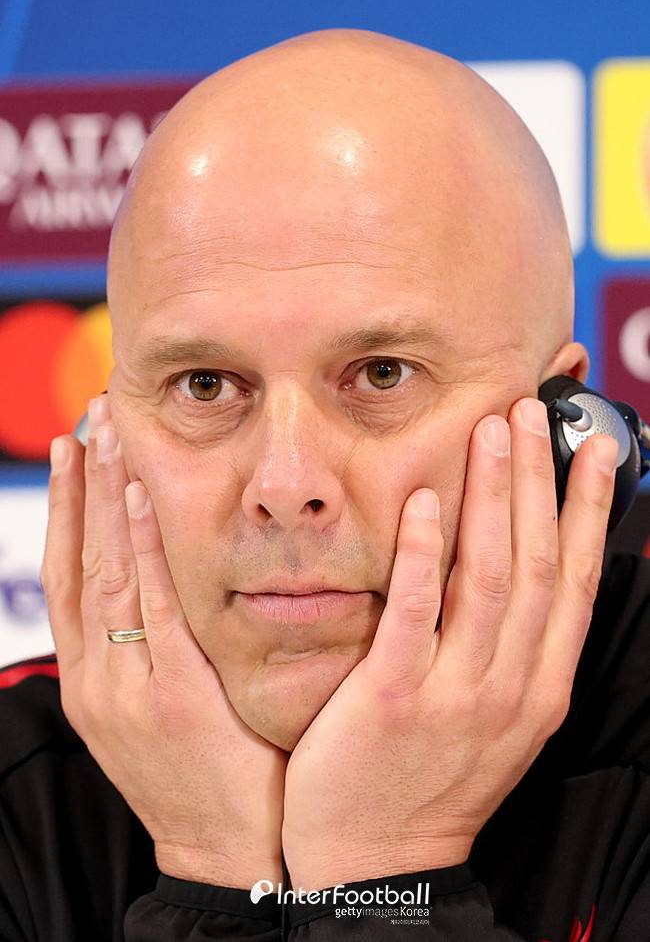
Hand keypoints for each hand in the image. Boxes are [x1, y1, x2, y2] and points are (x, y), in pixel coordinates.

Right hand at [41, 393, 287, 888]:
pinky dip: (138, 548)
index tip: (74, 449)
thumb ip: (150, 649)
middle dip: (76, 486)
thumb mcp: (156, 710)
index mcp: (88, 678)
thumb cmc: (200, 774)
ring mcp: (125, 686)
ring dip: (98, 497)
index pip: (67, 575)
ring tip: (101, 434)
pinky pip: (150, 607)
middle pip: (74, 561)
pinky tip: (133, 496)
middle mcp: (94, 675)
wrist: (221, 851)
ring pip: (101, 573)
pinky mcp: (169, 695)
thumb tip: (159, 586)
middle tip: (86, 419)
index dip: (66, 509)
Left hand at [281, 396, 617, 890]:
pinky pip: (417, 611)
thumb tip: (522, 573)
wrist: (377, 862)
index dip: (587, 511)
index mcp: (539, 686)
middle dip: (539, 481)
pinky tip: (429, 501)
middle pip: (539, 563)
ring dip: (495, 497)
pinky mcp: (392, 696)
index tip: (592, 451)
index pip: (577, 583)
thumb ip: (511, 650)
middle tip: (531, 412)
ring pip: (490, 576)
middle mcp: (511, 685)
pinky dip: (427, 554)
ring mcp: (455, 692)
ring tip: (494, 431)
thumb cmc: (433, 778)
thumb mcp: (496, 719)